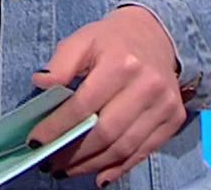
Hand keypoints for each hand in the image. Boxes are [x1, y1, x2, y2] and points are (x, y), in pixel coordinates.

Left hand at [29, 7, 186, 185]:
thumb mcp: (81, 40)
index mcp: (121, 63)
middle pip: (106, 132)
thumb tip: (40, 84)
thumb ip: (60, 63)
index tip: (37, 141)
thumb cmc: (112, 40)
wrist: (157, 35)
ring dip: (93, 164)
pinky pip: (144, 151)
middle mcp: (148, 86)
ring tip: (68, 170)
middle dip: (74, 153)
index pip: (84, 105)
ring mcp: (164, 105)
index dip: (58, 127)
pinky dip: (120, 167)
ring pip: (125, 147)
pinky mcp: (174, 119)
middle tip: (50, 163)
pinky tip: (99, 175)